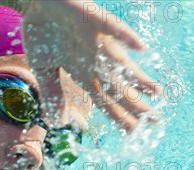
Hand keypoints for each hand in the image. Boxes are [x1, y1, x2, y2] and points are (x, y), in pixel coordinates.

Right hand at [20, 0, 162, 130]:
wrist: (35, 1)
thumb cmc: (43, 31)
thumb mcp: (44, 69)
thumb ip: (54, 93)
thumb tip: (58, 122)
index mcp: (83, 71)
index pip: (105, 99)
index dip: (119, 116)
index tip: (135, 133)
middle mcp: (94, 58)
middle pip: (117, 86)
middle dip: (136, 104)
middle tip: (156, 121)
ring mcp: (95, 38)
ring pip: (119, 61)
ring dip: (137, 76)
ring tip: (157, 92)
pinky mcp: (91, 17)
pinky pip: (110, 27)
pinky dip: (124, 37)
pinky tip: (140, 48)